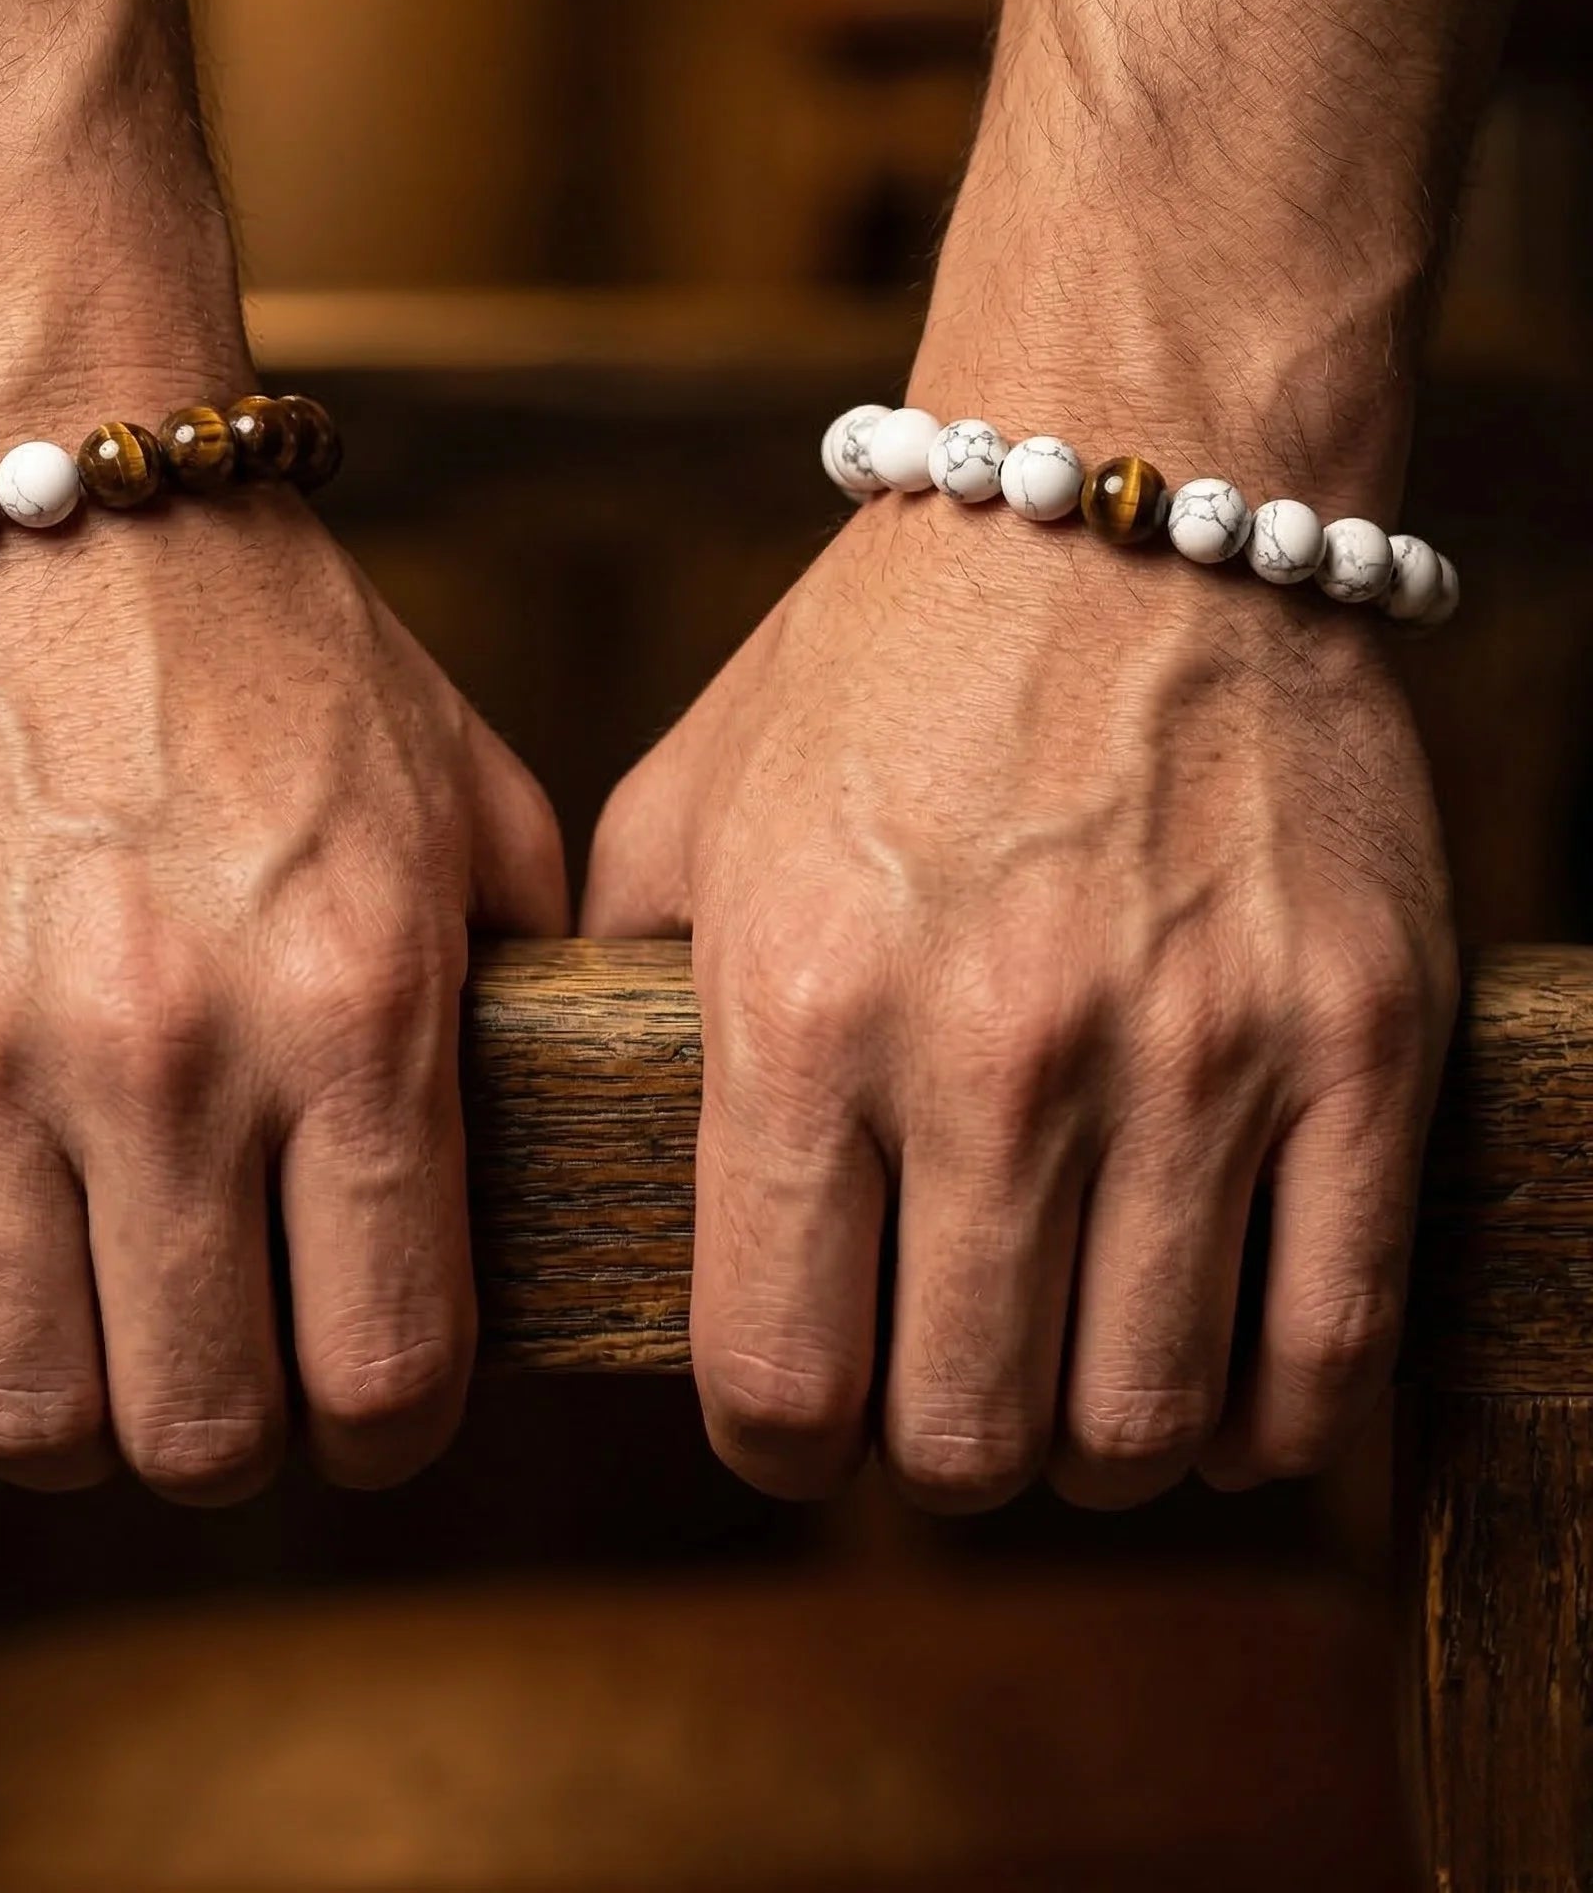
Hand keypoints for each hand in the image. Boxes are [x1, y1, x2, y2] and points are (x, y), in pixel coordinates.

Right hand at [0, 487, 565, 1498]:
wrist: (27, 483)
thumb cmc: (265, 652)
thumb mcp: (461, 794)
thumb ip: (529, 975)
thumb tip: (550, 1140)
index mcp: (357, 1001)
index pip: (391, 1363)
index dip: (390, 1426)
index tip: (369, 1403)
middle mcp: (170, 1048)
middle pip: (204, 1425)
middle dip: (233, 1441)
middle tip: (225, 1382)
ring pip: (21, 1409)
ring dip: (69, 1428)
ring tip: (86, 1360)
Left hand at [584, 492, 1454, 1508]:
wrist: (1114, 504)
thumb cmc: (876, 669)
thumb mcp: (681, 807)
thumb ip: (619, 992)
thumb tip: (599, 1155)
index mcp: (799, 1004)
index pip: (774, 1372)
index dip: (776, 1442)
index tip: (793, 1419)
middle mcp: (993, 1045)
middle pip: (964, 1434)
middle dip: (934, 1456)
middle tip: (937, 1397)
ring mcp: (1197, 1047)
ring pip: (1143, 1418)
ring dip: (1091, 1443)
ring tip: (1070, 1380)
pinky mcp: (1361, 1034)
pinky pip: (1331, 1340)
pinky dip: (1267, 1416)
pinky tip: (1217, 1380)